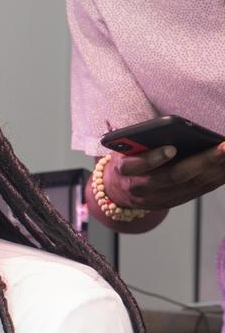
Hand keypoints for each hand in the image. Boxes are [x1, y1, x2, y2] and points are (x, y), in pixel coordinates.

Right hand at [106, 142, 224, 209]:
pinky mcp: (173, 202)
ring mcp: (158, 199)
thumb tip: (176, 130)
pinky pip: (199, 191)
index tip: (171, 148)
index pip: (137, 165)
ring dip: (217, 169)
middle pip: (174, 176)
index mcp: (124, 170)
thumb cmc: (126, 159)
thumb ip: (141, 141)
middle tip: (223, 147)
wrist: (118, 191)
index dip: (154, 158)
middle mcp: (141, 188)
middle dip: (202, 161)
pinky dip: (217, 178)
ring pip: (192, 185)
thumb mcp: (123, 148)